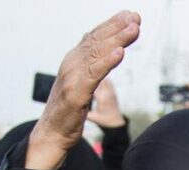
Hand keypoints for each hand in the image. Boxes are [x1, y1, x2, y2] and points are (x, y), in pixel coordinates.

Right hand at [27, 11, 140, 169]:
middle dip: (117, 27)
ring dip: (117, 40)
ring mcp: (72, 78)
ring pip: (97, 54)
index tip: (130, 15)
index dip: (112, 25)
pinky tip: (119, 53)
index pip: (94, 37)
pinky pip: (94, 74)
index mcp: (73, 61)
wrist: (52, 134)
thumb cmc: (69, 111)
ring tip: (133, 29)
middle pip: (97, 41)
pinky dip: (107, 62)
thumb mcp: (82, 85)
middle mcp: (71, 65)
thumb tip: (109, 52)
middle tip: (136, 17)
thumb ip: (93, 68)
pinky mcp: (75, 94)